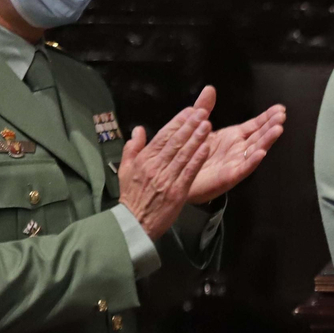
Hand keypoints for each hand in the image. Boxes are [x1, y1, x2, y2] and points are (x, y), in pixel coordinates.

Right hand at [118, 106, 213, 239]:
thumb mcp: (126, 169)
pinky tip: (206, 148)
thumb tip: (138, 129)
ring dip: (196, 138)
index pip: (162, 136)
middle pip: (174, 142)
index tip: (189, 111)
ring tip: (207, 125)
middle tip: (202, 112)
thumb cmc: (132, 195)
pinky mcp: (177, 191)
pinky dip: (198, 159)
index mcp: (144, 159)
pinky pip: (189, 172)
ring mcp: (167, 178)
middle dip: (189, 126)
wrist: (134, 221)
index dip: (177, 122)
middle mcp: (155, 166)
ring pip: (183, 154)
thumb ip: (132, 147)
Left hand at [186, 86, 286, 204]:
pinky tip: (261, 153)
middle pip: (259, 136)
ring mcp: (236, 162)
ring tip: (277, 130)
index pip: (254, 125)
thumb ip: (204, 108)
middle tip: (281, 116)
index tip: (279, 109)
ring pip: (255, 150)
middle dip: (271, 126)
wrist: (177, 177)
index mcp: (233, 137)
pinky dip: (252, 161)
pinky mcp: (229, 176)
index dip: (267, 117)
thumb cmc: (190, 154)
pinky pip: (243, 168)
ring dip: (267, 140)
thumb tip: (210, 89)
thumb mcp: (197, 126)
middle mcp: (238, 149)